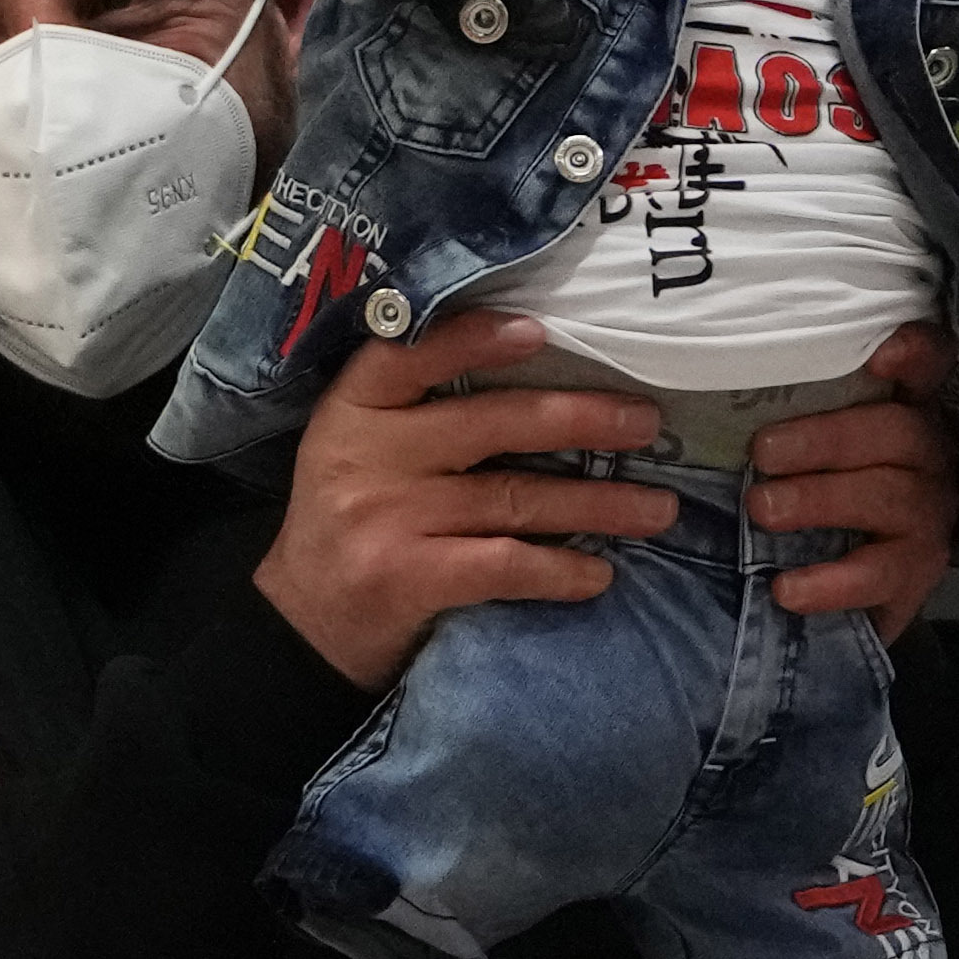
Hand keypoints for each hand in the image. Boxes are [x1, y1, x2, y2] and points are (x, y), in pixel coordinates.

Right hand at [254, 311, 677, 689]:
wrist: (300, 627)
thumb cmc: (352, 524)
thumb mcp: (361, 449)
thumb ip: (422, 411)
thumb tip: (542, 375)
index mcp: (355, 409)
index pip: (410, 355)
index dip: (475, 340)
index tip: (540, 331)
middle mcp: (369, 455)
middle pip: (491, 423)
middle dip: (580, 420)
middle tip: (647, 422)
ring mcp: (388, 517)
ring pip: (514, 496)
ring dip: (598, 503)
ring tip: (658, 507)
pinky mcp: (407, 577)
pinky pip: (503, 564)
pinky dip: (559, 570)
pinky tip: (598, 574)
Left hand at [746, 322, 958, 627]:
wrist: (839, 587)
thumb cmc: (809, 489)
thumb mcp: (799, 444)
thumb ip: (784, 409)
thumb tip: (703, 385)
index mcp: (904, 409)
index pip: (930, 364)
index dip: (915, 354)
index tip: (878, 356)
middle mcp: (928, 456)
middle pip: (898, 431)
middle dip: (826, 438)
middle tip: (762, 452)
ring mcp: (928, 515)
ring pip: (890, 496)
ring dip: (820, 499)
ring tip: (761, 509)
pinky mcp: (916, 574)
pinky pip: (878, 575)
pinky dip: (830, 582)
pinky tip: (786, 587)